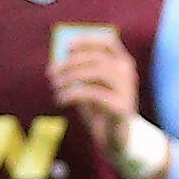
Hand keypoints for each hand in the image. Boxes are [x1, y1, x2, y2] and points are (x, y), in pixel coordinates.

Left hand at [48, 29, 143, 162]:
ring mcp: (128, 89)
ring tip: (55, 85)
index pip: (108, 42)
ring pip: (96, 72)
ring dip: (70, 77)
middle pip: (97, 58)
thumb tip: (57, 61)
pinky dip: (72, 94)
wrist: (113, 137)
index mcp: (122, 63)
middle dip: (70, 63)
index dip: (87, 41)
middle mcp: (128, 73)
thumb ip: (77, 71)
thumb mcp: (87, 85)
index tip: (66, 47)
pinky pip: (94, 94)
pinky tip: (60, 99)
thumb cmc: (97, 107)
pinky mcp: (122, 107)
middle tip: (50, 73)